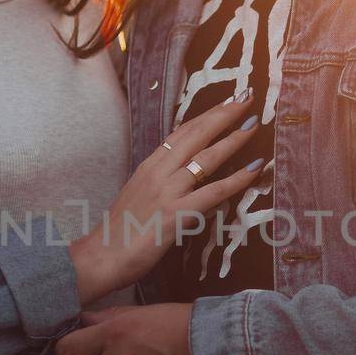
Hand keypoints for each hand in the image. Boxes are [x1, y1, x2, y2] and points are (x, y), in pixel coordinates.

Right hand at [67, 91, 264, 303]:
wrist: (101, 256)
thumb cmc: (119, 233)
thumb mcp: (139, 197)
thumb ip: (162, 184)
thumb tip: (187, 180)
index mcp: (149, 166)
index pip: (181, 133)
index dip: (205, 116)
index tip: (225, 103)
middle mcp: (158, 172)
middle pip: (196, 135)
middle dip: (223, 114)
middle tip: (247, 97)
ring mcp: (168, 191)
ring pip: (207, 158)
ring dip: (234, 139)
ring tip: (253, 124)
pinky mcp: (177, 214)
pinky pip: (213, 192)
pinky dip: (237, 180)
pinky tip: (254, 168)